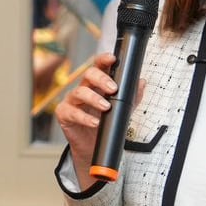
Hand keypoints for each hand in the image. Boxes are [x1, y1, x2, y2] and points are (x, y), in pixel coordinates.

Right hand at [55, 52, 120, 175]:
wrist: (92, 146)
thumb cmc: (104, 124)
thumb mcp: (122, 110)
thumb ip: (132, 96)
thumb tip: (142, 82)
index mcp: (96, 84)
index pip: (98, 66)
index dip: (104, 59)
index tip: (113, 58)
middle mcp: (83, 89)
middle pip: (88, 74)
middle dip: (101, 79)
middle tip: (113, 89)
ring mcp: (72, 101)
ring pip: (79, 92)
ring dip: (94, 98)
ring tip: (106, 107)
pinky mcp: (64, 114)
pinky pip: (72, 112)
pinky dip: (84, 118)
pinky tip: (95, 122)